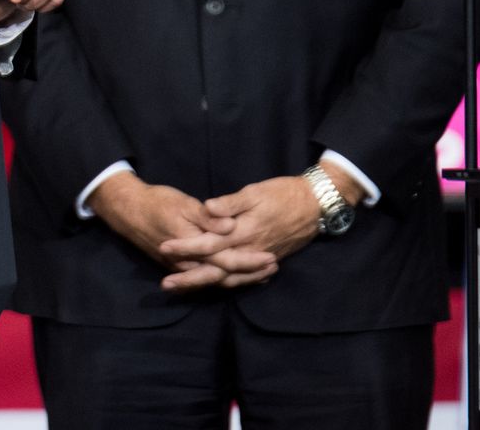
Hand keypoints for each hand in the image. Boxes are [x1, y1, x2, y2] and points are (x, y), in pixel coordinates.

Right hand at [89, 173, 271, 288]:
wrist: (128, 211)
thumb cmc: (157, 203)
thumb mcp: (183, 205)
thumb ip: (207, 217)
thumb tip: (230, 226)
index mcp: (192, 247)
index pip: (227, 260)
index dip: (250, 261)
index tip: (271, 257)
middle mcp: (188, 263)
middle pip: (224, 276)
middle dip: (250, 274)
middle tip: (273, 268)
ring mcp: (183, 267)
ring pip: (215, 280)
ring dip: (240, 278)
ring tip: (262, 275)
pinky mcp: (179, 265)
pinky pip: (205, 278)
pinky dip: (224, 278)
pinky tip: (236, 276)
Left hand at [159, 175, 322, 291]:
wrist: (315, 206)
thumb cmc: (283, 194)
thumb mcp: (255, 192)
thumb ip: (230, 203)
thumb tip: (207, 208)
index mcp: (243, 232)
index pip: (209, 244)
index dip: (186, 247)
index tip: (164, 248)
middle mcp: (249, 250)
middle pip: (216, 270)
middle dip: (190, 278)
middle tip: (166, 284)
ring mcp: (258, 258)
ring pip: (229, 278)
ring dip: (205, 283)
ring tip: (182, 287)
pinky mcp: (265, 260)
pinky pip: (243, 278)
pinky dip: (227, 283)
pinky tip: (213, 285)